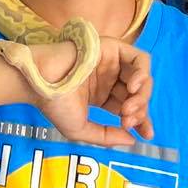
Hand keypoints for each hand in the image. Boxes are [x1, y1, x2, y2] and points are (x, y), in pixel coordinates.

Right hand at [28, 37, 153, 147]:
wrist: (41, 82)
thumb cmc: (54, 105)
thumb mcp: (81, 130)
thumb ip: (107, 136)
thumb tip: (132, 139)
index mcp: (102, 96)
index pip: (129, 108)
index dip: (141, 121)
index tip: (146, 135)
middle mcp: (109, 79)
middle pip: (138, 94)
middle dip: (140, 110)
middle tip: (128, 120)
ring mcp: (112, 63)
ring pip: (142, 77)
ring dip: (142, 95)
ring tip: (129, 107)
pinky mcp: (113, 48)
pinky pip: (139, 58)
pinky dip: (142, 73)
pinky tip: (132, 87)